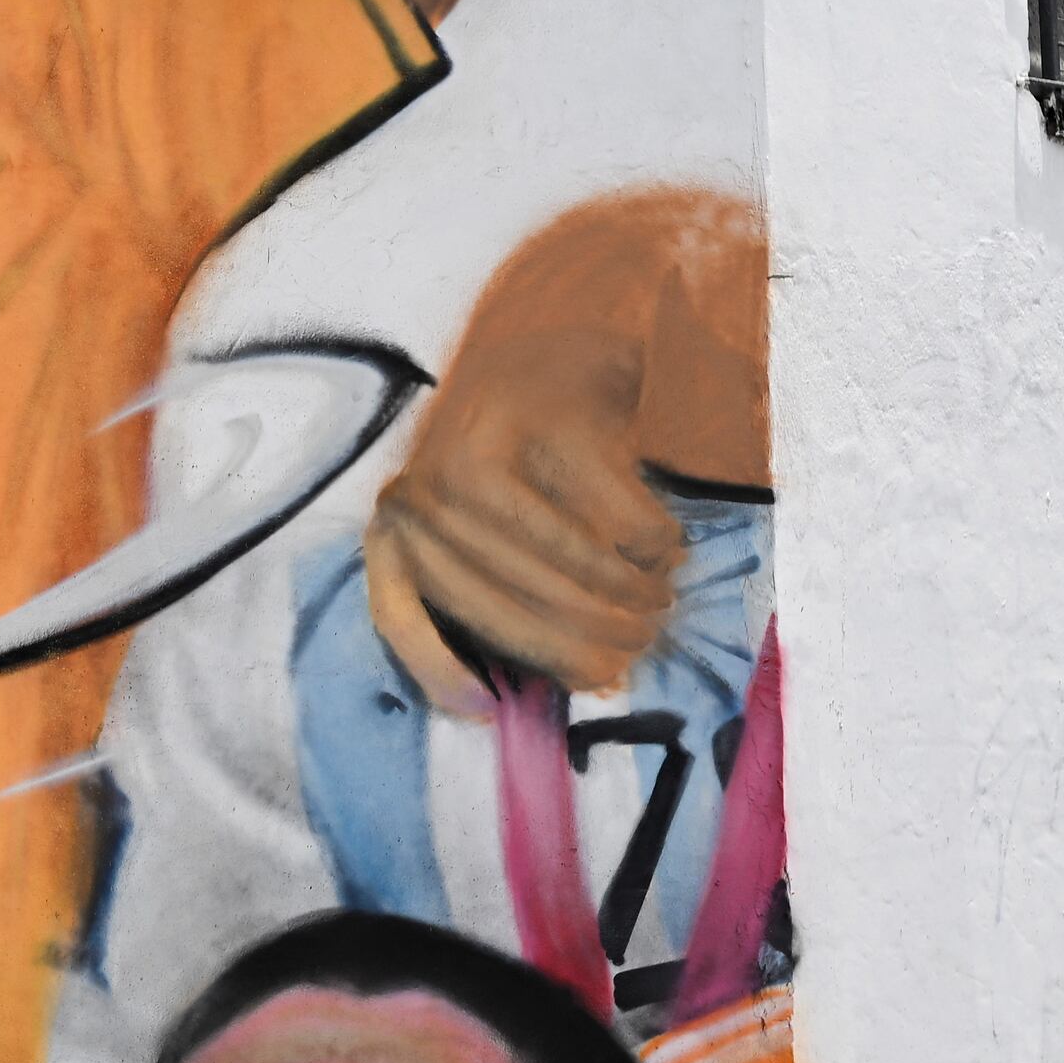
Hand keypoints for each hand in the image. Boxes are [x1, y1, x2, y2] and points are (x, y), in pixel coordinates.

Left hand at [364, 187, 767, 711]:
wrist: (562, 352)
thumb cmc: (523, 466)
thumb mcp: (482, 527)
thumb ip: (501, 593)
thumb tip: (587, 680)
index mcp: (399, 515)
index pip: (398, 604)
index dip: (433, 666)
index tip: (484, 710)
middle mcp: (426, 481)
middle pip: (509, 601)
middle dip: (583, 639)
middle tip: (638, 648)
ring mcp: (484, 445)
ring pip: (570, 564)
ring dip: (629, 596)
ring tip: (658, 600)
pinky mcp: (553, 420)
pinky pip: (619, 520)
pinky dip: (653, 545)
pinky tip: (665, 545)